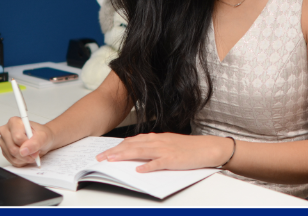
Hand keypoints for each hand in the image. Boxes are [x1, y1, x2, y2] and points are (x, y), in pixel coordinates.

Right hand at [0, 117, 54, 166]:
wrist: (42, 140)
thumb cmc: (42, 134)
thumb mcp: (43, 136)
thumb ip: (35, 142)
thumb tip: (24, 150)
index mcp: (14, 122)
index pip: (17, 137)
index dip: (27, 144)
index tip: (35, 144)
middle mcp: (6, 131)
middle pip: (13, 148)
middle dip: (26, 153)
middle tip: (35, 152)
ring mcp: (4, 142)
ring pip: (12, 156)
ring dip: (24, 158)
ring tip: (32, 153)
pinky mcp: (4, 151)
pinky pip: (12, 160)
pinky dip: (21, 161)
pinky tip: (27, 155)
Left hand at [95, 132, 232, 172]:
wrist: (206, 147)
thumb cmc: (187, 147)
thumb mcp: (167, 143)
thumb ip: (152, 145)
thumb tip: (137, 148)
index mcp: (156, 138)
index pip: (132, 141)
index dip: (117, 146)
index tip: (105, 151)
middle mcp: (158, 141)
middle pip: (132, 145)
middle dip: (115, 151)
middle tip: (101, 157)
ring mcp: (165, 150)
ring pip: (141, 151)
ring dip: (125, 155)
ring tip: (112, 160)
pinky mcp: (173, 160)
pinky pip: (158, 163)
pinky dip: (148, 166)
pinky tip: (139, 170)